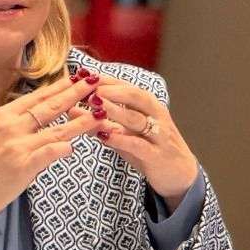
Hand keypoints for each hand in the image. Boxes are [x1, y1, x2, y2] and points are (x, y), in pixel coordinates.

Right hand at [0, 73, 106, 238]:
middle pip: (50, 106)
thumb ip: (12, 127)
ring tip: (100, 115)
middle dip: (75, 93)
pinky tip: (73, 147)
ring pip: (57, 129)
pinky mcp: (23, 166)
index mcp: (2, 116)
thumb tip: (36, 123)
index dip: (59, 86)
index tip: (77, 77)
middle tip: (95, 82)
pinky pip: (51, 152)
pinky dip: (64, 148)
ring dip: (82, 122)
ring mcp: (18, 145)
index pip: (37, 96)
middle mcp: (11, 126)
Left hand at [90, 76, 199, 206]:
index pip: (126, 86)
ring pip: (137, 118)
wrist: (179, 175)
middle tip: (90, 87)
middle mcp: (155, 116)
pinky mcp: (157, 155)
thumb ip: (100, 122)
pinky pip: (139, 145)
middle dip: (112, 90)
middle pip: (135, 96)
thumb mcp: (123, 134)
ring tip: (95, 105)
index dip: (105, 80)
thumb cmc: (148, 149)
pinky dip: (122, 140)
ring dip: (115, 111)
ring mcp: (158, 135)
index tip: (83, 75)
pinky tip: (105, 137)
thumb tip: (70, 109)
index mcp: (147, 106)